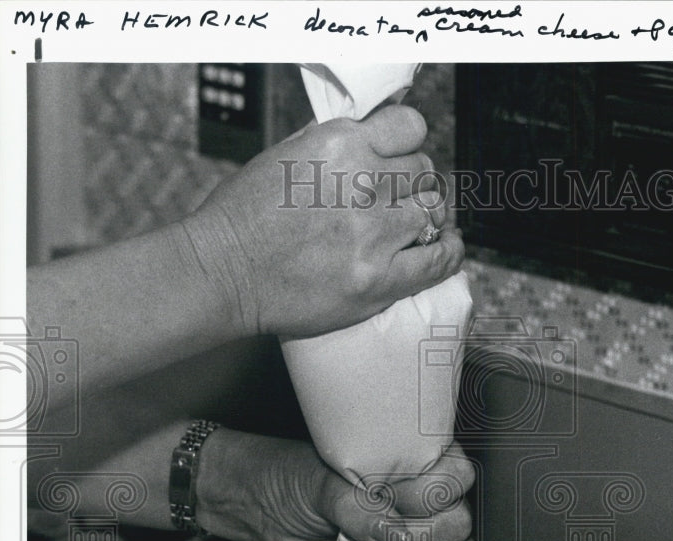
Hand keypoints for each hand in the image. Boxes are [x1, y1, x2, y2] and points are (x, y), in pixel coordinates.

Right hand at [177, 104, 463, 340]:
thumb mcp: (285, 155)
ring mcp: (372, 234)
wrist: (223, 272)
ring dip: (428, 219)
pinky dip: (449, 252)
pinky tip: (447, 248)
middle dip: (415, 185)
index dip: (408, 146)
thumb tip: (373, 138)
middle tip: (403, 202)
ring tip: (419, 228)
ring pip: (432, 213)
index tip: (402, 161)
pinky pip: (437, 260)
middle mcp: (362, 183)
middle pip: (424, 172)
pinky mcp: (377, 280)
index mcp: (339, 143)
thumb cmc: (243, 216)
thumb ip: (334, 146)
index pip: (410, 129)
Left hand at [196, 430, 476, 540]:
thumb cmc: (296, 481)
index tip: (390, 500)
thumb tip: (400, 536)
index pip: (458, 477)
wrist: (269, 514)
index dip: (431, 497)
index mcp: (416, 462)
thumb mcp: (324, 485)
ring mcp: (425, 538)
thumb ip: (360, 507)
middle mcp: (429, 499)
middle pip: (462, 526)